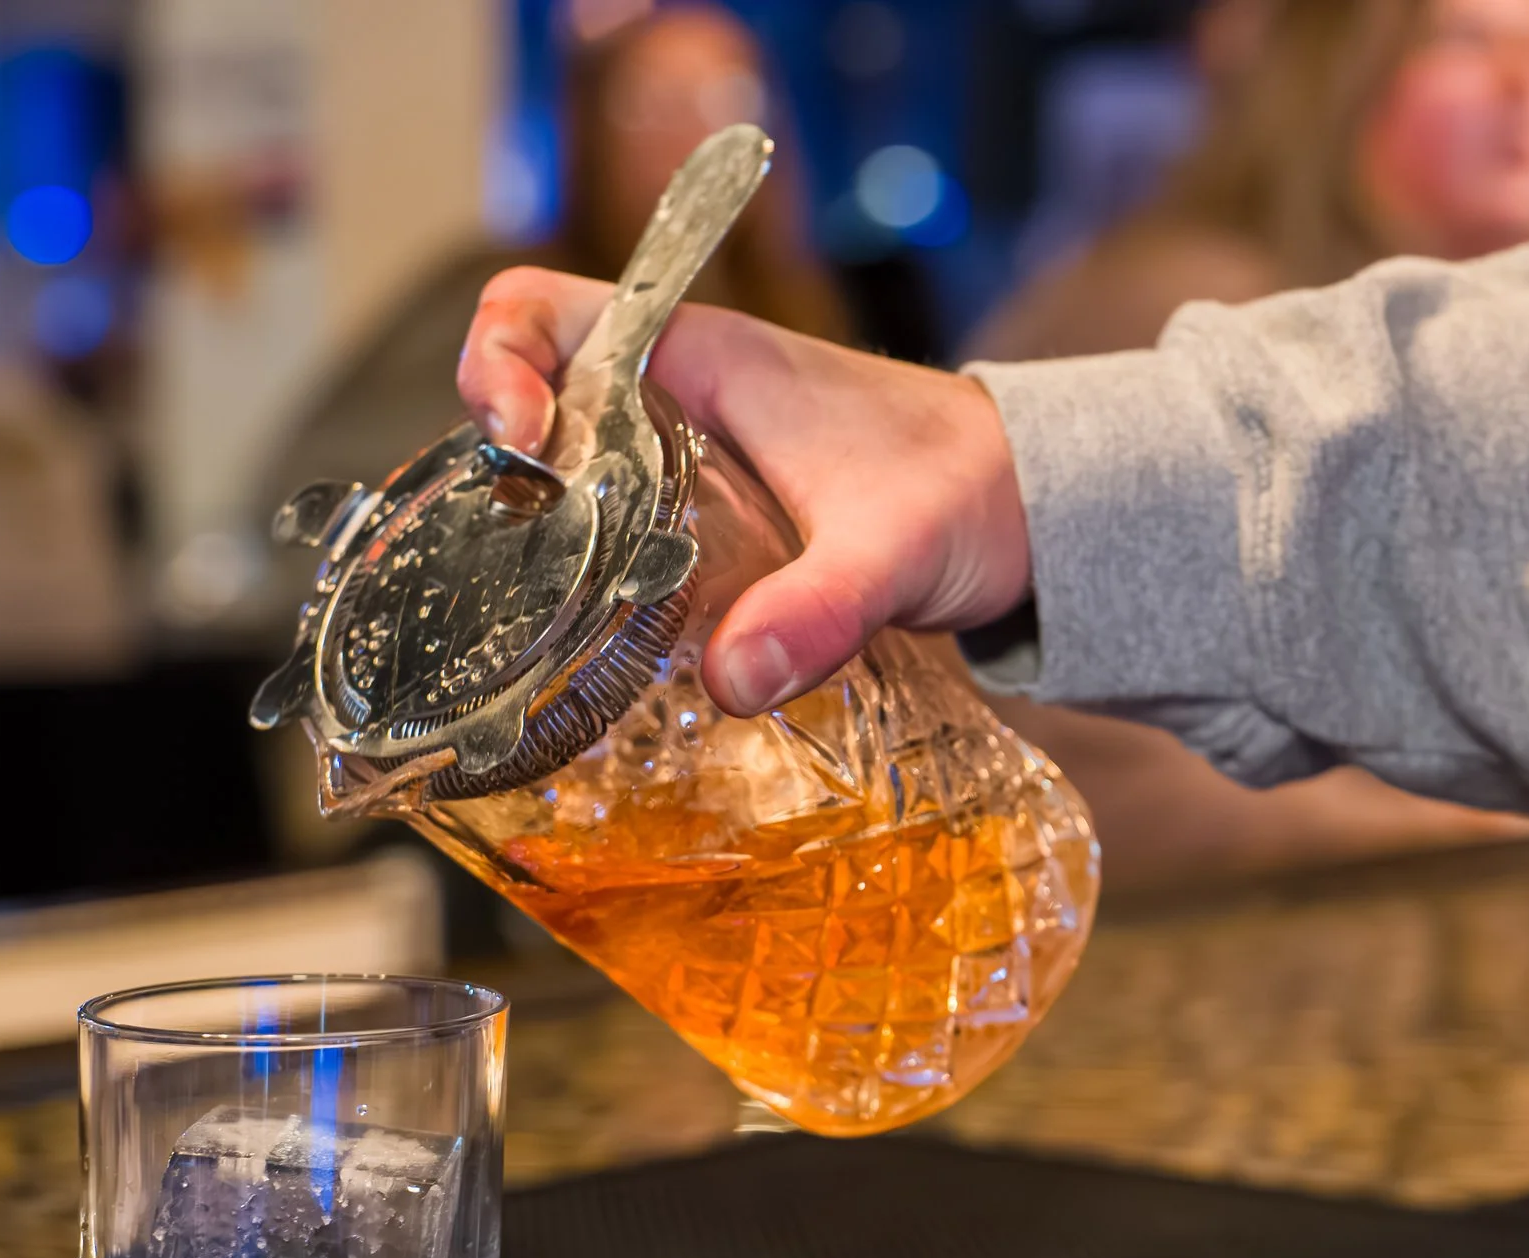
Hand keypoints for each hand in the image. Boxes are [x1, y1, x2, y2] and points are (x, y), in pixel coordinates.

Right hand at [457, 268, 1033, 715]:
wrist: (1032, 510)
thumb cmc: (970, 489)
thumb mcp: (896, 550)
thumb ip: (819, 610)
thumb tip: (732, 680)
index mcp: (703, 357)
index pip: (545, 306)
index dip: (497, 356)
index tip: (513, 437)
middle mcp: (676, 399)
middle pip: (530, 401)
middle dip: (496, 468)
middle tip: (506, 550)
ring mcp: (685, 459)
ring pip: (563, 472)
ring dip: (534, 530)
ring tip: (530, 606)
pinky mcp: (704, 521)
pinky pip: (608, 526)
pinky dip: (585, 570)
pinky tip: (592, 638)